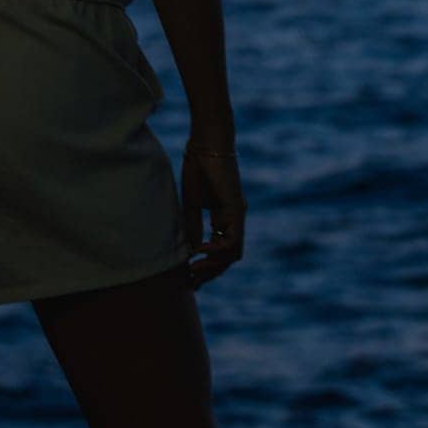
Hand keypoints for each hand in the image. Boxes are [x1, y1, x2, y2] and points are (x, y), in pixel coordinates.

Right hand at [181, 147, 247, 290]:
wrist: (205, 144)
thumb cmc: (197, 168)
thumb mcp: (191, 203)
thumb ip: (193, 227)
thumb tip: (192, 252)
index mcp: (224, 217)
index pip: (221, 250)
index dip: (207, 266)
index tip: (189, 276)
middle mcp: (234, 219)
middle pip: (229, 257)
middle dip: (210, 273)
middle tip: (192, 283)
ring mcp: (238, 215)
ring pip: (233, 254)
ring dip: (214, 266)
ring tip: (194, 270)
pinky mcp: (237, 209)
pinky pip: (232, 240)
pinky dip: (218, 250)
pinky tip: (200, 250)